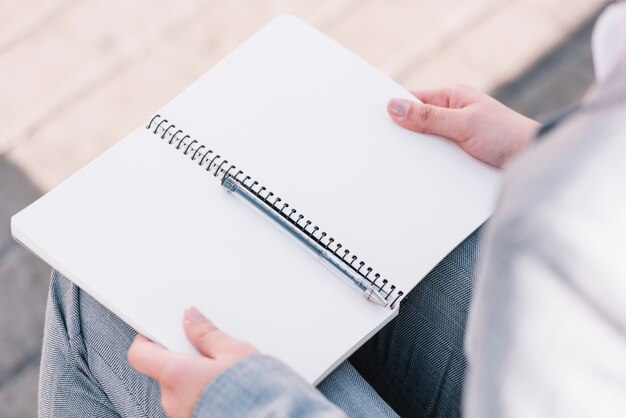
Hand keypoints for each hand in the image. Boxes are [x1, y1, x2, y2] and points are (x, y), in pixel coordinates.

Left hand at [128, 307, 258, 417]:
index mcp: (175, 375)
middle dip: (182, 356)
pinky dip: (201, 392)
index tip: (163, 327)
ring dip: (193, 376)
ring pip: (178, 387)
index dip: (148, 337)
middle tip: (206, 347)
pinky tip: (224, 387)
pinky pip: (189, 401)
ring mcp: (180, 415)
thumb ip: (207, 334)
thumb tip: (191, 319)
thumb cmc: (252, 391)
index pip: (140, 353)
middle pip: (163, 369)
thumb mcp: (233, 351)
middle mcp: (171, 399)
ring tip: (222, 369)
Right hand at [387, 85, 539, 167]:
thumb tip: (394, 106)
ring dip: (416, 156)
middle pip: (416, 124)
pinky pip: (436, 161)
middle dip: (402, 136)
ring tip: (398, 166)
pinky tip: (418, 177)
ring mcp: (455, 137)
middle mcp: (452, 116)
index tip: (373, 121)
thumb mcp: (464, 124)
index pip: (413, 100)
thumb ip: (429, 117)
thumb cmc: (506, 135)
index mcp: (452, 98)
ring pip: (425, 145)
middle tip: (381, 148)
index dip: (393, 109)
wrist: (534, 161)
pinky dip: (428, 168)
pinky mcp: (459, 157)